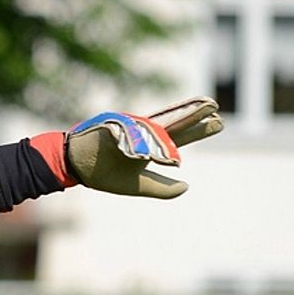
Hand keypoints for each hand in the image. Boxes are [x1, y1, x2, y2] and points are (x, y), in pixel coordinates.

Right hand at [65, 96, 223, 198]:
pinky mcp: (113, 126)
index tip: (219, 122)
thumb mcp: (136, 185)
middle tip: (216, 106)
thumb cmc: (102, 173)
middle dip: (195, 116)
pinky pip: (134, 132)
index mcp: (149, 145)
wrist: (74, 165)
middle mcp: (143, 133)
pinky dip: (150, 136)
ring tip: (205, 108)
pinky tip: (163, 141)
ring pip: (160, 122)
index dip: (198, 130)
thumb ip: (160, 187)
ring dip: (182, 116)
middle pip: (174, 123)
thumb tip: (187, 187)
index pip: (179, 136)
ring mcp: (129, 128)